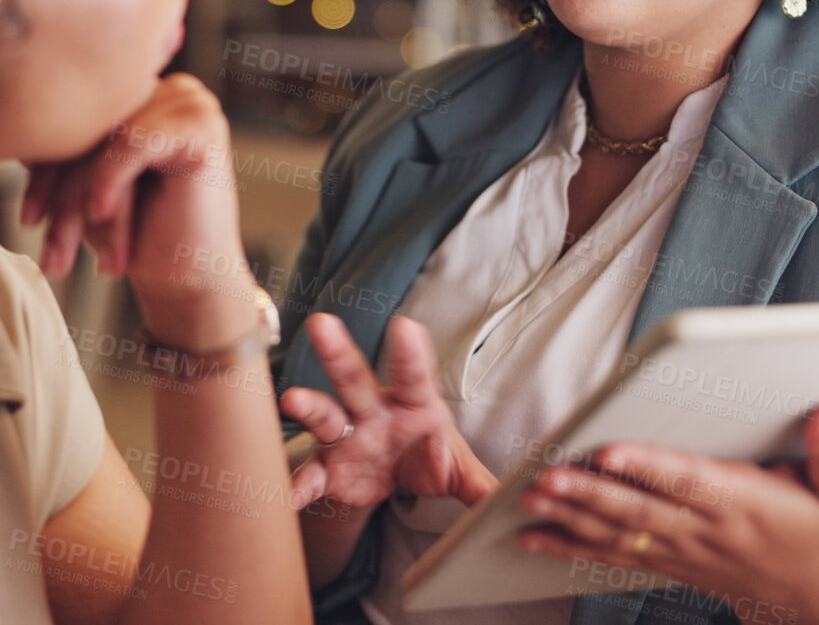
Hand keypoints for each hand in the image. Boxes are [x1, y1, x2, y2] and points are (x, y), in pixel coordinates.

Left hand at [19, 73, 257, 350]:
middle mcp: (169, 89)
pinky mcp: (202, 124)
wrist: (190, 285)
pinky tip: (100, 216)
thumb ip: (59, 146)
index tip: (28, 217)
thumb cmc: (136, 238)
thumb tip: (4, 119)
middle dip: (59, 191)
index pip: (79, 118)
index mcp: (144, 94)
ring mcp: (190, 102)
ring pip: (106, 139)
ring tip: (65, 255)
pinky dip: (109, 182)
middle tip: (43, 245)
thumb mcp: (83, 186)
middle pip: (91, 129)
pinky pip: (132, 143)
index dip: (45, 165)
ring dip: (78, 201)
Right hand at [281, 314, 496, 512]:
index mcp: (413, 404)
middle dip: (339, 352)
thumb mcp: (459, 471)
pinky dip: (298, 484)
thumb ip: (485, 485)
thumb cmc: (427, 458)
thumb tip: (532, 495)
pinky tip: (287, 493)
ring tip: (291, 399)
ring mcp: (347, 436)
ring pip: (326, 414)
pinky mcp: (330, 468)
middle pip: (357, 378)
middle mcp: (374, 412)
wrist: (390, 483)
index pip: (414, 376)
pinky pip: (311, 475)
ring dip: (308, 405)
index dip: (411, 353)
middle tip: (323, 322)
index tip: (405, 326)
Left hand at [516, 404, 818, 624]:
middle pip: (640, 511)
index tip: (610, 450)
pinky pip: (612, 556)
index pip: (688, 481)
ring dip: (570, 517)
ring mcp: (681, 549)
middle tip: (546, 476)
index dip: (649, 466)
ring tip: (531, 496)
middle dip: (589, 493)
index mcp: (743, 503)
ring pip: (618, 534)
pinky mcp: (665, 561)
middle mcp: (705, 529)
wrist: (808, 595)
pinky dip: (570, 547)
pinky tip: (533, 536)